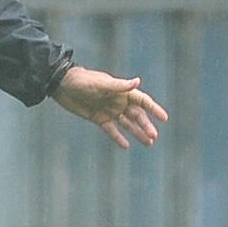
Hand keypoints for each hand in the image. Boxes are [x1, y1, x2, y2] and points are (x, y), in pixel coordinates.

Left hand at [53, 65, 167, 149]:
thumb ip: (120, 86)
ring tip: (148, 143)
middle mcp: (118, 101)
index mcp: (122, 91)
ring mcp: (109, 110)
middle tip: (154, 137)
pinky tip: (126, 146)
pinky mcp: (98, 118)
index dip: (154, 109)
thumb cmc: (83, 80)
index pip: (142, 101)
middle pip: (136, 115)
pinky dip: (118, 137)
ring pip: (127, 124)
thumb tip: (138, 81)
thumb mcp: (101, 84)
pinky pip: (111, 130)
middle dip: (146, 126)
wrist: (63, 85)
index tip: (164, 118)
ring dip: (137, 133)